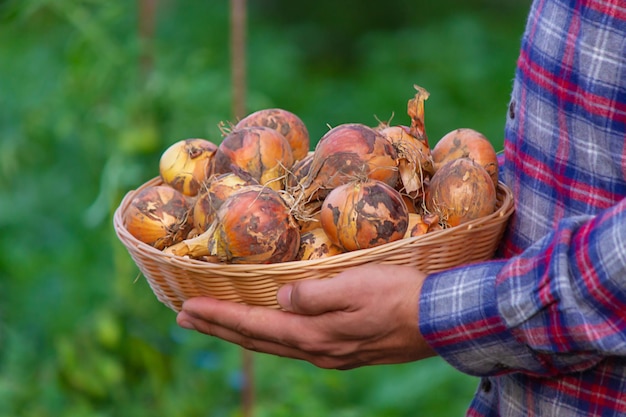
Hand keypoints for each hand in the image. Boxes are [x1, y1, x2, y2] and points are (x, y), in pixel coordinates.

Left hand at [176, 263, 437, 368]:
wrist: (441, 321)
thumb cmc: (401, 295)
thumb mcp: (357, 286)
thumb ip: (314, 295)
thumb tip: (282, 297)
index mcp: (314, 333)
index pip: (254, 324)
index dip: (218, 314)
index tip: (186, 306)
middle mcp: (316, 349)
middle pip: (256, 339)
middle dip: (218, 327)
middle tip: (185, 317)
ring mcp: (331, 353)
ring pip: (273, 344)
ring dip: (239, 333)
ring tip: (215, 323)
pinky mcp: (345, 350)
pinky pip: (293, 344)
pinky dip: (268, 337)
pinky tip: (268, 331)